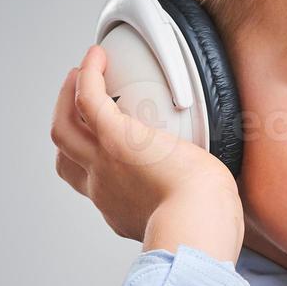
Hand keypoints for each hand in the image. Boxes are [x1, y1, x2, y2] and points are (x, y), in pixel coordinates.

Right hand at [50, 44, 244, 260]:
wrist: (197, 225)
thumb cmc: (207, 228)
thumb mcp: (194, 218)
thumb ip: (199, 205)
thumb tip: (221, 195)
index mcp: (122, 210)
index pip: (98, 190)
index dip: (95, 170)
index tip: (108, 155)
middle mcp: (103, 189)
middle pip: (66, 159)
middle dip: (68, 133)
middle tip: (77, 110)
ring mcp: (102, 162)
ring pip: (65, 128)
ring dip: (66, 100)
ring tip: (79, 77)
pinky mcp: (114, 137)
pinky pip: (88, 98)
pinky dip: (88, 76)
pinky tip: (96, 57)